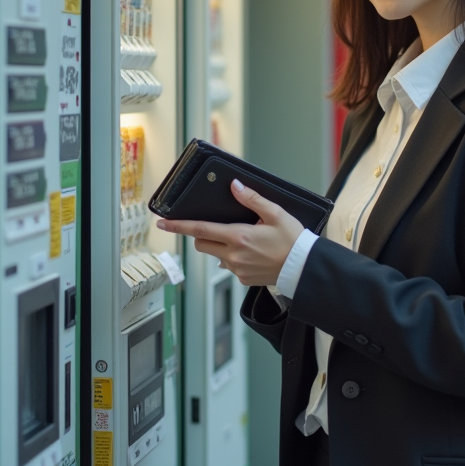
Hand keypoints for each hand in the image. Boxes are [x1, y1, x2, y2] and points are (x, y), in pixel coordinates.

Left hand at [156, 179, 304, 286]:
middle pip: (202, 243)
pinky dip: (234, 257)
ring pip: (215, 255)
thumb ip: (252, 199)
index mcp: (238, 236)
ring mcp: (236, 269)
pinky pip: (229, 265)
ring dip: (221, 246)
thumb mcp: (275, 214)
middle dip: (202, 234)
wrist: (303, 268)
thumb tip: (234, 186)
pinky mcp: (242, 279)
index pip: (200, 230)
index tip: (162, 223)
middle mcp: (233, 255)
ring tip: (246, 241)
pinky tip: (253, 253)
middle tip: (218, 227)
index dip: (178, 226)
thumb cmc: (292, 240)